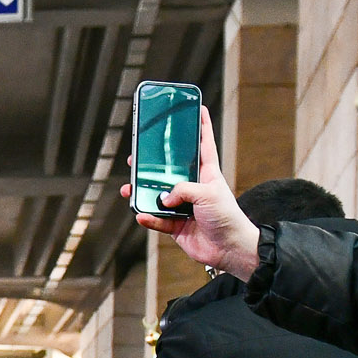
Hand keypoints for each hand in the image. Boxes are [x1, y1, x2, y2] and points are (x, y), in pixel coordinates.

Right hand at [128, 108, 260, 278]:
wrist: (229, 249)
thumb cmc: (227, 216)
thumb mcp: (208, 193)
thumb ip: (183, 189)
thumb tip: (164, 196)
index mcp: (207, 173)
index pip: (204, 144)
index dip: (202, 126)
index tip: (198, 108)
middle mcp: (194, 187)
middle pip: (169, 170)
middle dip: (152, 164)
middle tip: (136, 156)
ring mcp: (183, 206)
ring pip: (157, 196)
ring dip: (142, 193)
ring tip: (129, 189)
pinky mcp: (176, 225)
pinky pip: (157, 220)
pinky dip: (148, 218)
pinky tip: (141, 215)